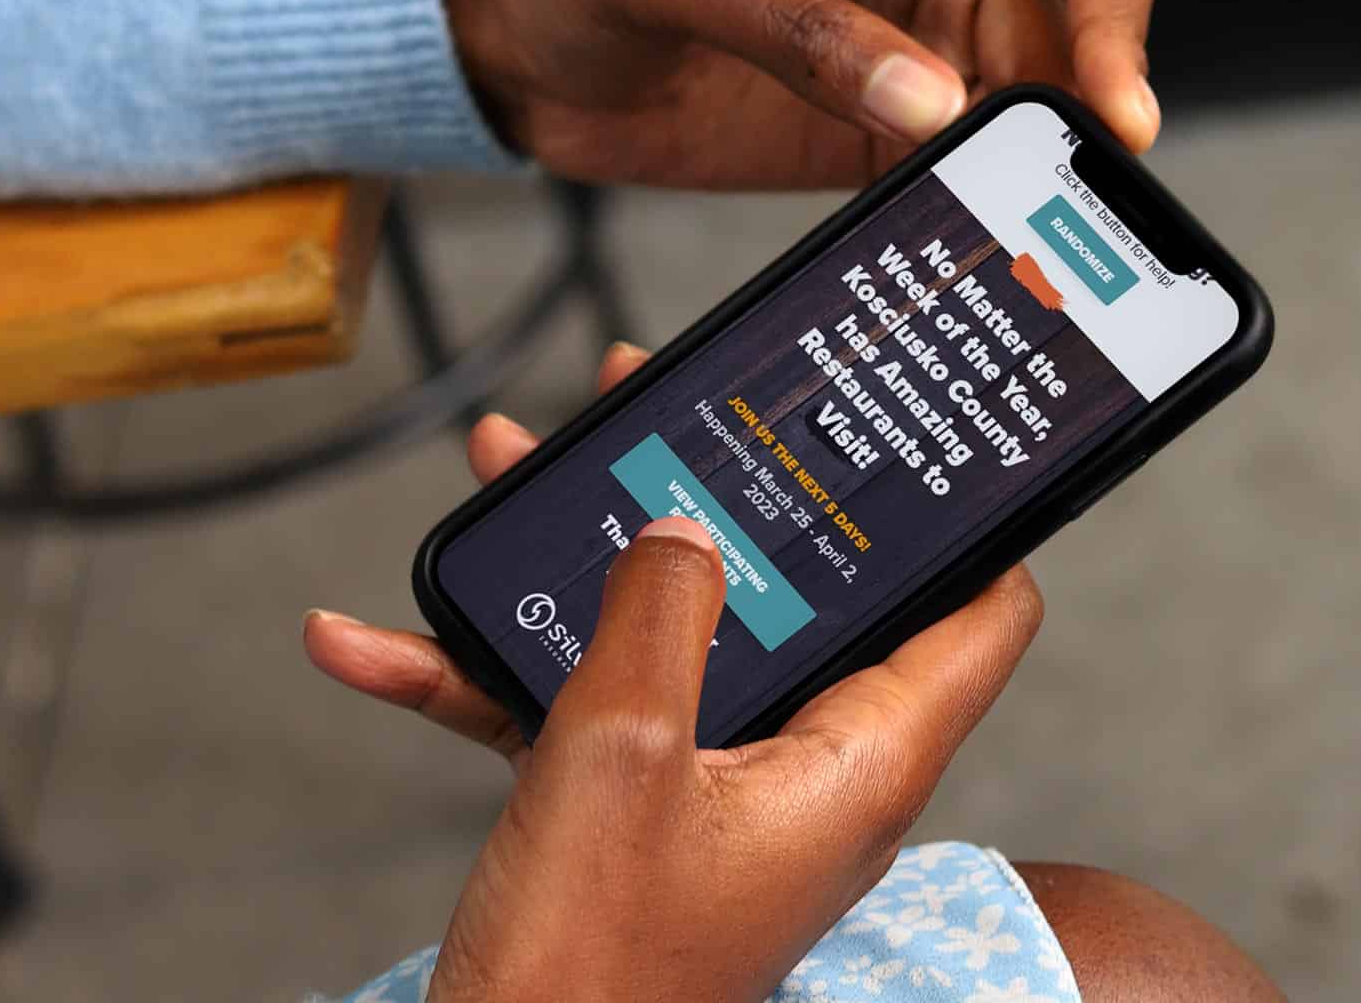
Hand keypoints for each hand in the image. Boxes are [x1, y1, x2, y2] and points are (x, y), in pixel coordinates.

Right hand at [305, 344, 1044, 999]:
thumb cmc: (589, 971)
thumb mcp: (619, 752)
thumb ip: (658, 613)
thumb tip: (682, 528)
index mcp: (858, 759)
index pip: (979, 615)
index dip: (968, 521)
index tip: (921, 441)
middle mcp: (810, 771)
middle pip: (800, 596)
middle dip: (718, 501)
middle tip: (657, 414)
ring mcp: (723, 793)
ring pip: (677, 636)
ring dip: (582, 565)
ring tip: (513, 468)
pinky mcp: (643, 815)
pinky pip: (585, 712)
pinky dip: (495, 673)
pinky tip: (380, 642)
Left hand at [437, 0, 1159, 190]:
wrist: (514, 50)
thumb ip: (802, 29)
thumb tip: (932, 101)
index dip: (1116, 28)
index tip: (1111, 117)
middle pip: (1076, 48)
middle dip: (1080, 125)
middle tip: (1069, 212)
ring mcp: (919, 57)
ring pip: (1029, 125)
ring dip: (1030, 184)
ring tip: (1020, 249)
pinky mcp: (878, 137)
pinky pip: (957, 179)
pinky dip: (968, 218)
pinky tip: (958, 259)